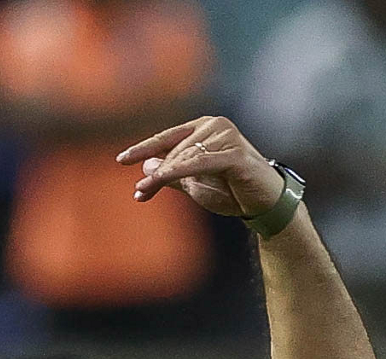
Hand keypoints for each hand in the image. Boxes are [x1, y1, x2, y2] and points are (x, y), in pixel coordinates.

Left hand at [116, 116, 282, 217]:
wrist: (265, 205)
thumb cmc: (231, 191)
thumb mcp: (194, 183)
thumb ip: (172, 173)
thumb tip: (146, 165)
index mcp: (205, 127)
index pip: (168, 137)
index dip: (144, 148)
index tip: (121, 160)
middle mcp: (216, 126)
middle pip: (173, 149)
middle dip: (154, 172)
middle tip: (138, 193)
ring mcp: (227, 137)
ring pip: (184, 157)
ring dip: (161, 176)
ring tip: (143, 192)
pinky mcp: (236, 154)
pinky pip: (199, 163)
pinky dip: (178, 172)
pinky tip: (159, 180)